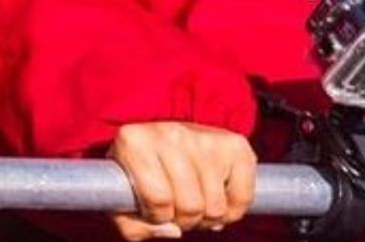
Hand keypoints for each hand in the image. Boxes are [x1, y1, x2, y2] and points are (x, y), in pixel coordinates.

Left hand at [107, 122, 256, 239]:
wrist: (162, 139)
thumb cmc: (139, 174)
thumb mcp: (121, 197)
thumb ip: (134, 226)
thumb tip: (173, 231)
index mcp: (133, 140)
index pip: (158, 199)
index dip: (159, 216)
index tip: (157, 210)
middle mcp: (170, 133)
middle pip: (191, 205)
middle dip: (186, 220)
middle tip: (179, 211)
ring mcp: (204, 137)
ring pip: (216, 206)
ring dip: (208, 217)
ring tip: (195, 203)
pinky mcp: (234, 145)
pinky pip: (242, 199)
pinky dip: (232, 210)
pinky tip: (216, 197)